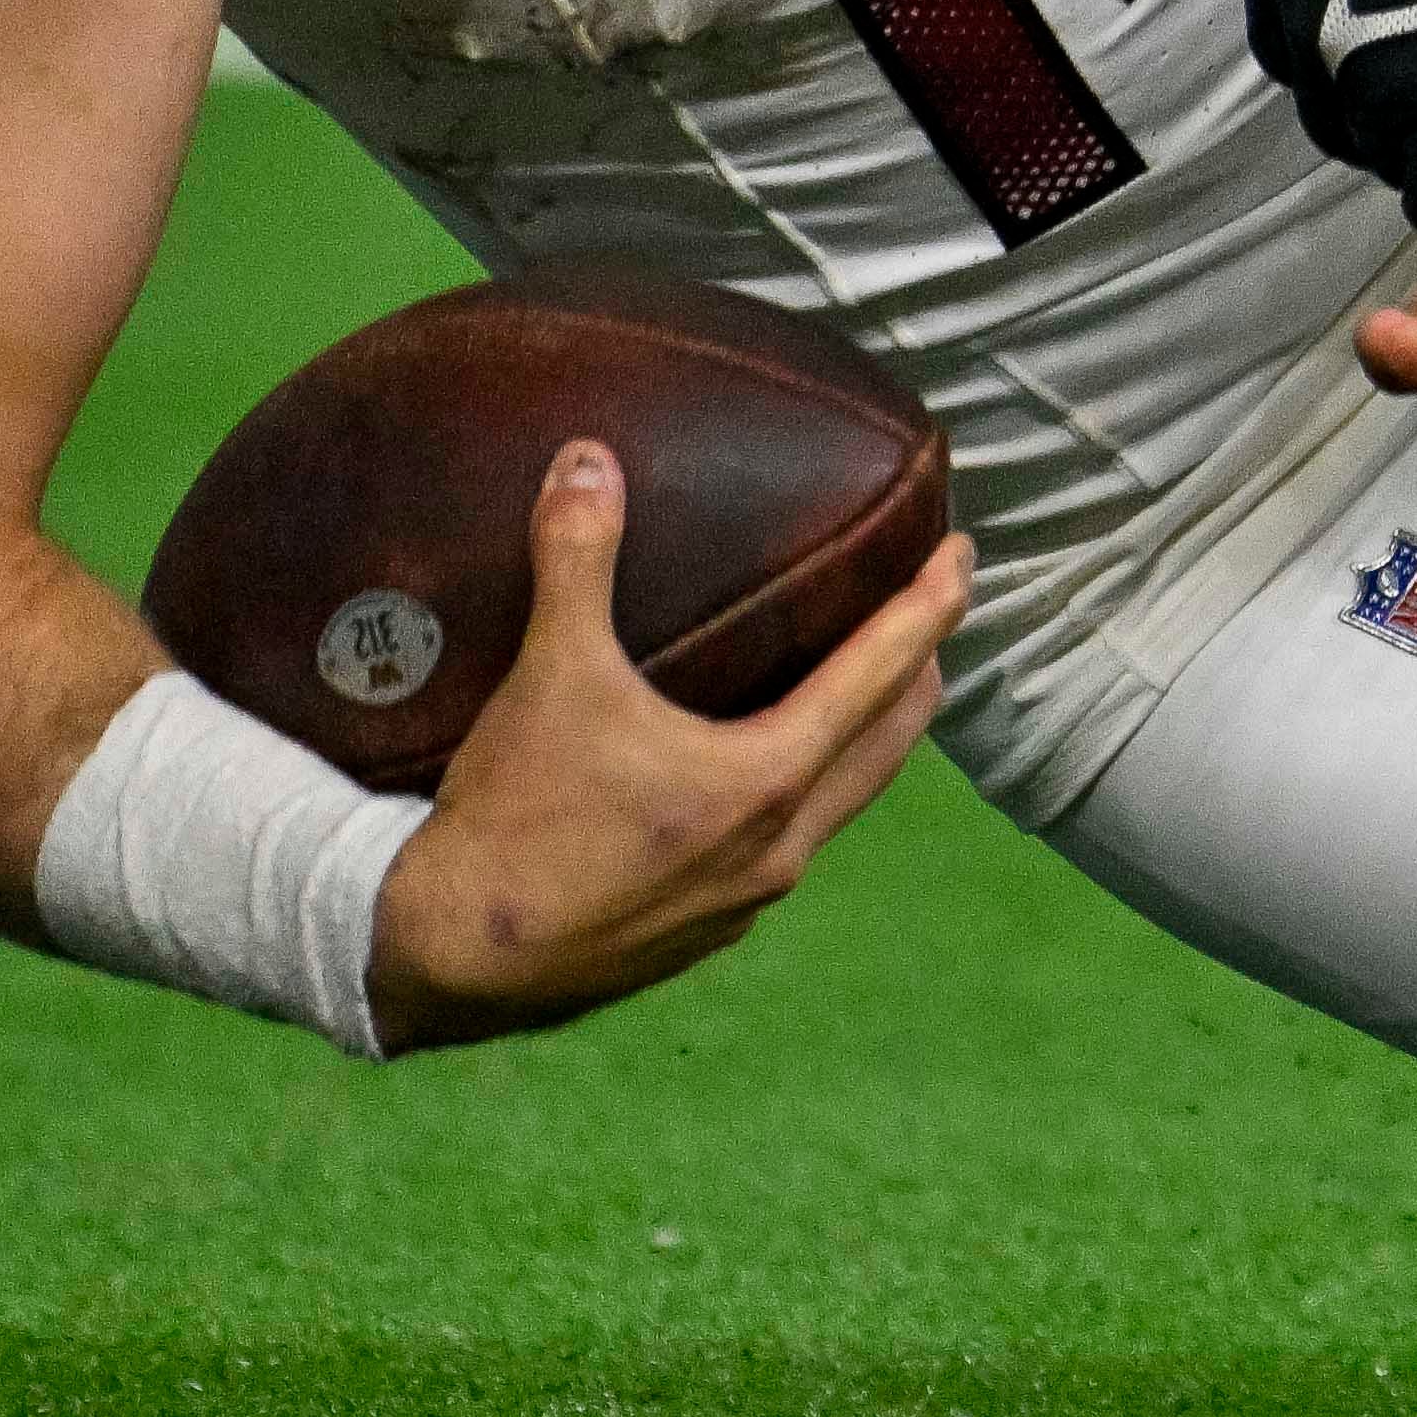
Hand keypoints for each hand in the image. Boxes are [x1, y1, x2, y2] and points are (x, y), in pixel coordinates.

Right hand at [364, 439, 966, 1048]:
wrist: (450, 958)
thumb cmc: (516, 813)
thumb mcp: (550, 674)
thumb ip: (577, 559)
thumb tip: (588, 458)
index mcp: (767, 778)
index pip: (880, 674)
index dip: (929, 607)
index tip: (965, 556)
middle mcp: (780, 845)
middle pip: (887, 744)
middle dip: (917, 673)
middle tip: (930, 616)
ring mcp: (747, 899)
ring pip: (842, 804)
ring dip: (865, 741)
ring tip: (864, 690)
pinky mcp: (706, 932)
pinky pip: (786, 847)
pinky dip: (804, 796)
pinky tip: (767, 777)